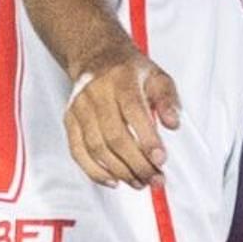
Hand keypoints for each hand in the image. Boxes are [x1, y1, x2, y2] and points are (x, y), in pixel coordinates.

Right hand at [64, 48, 183, 187]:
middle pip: (115, 136)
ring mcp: (79, 107)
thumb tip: (173, 124)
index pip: (133, 111)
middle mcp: (96, 92)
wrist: (97, 58)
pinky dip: (95, 171)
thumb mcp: (157, 77)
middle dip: (137, 163)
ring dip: (120, 171)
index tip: (161, 159)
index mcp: (121, 79)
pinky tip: (113, 181)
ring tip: (140, 182)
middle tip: (155, 178)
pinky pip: (78, 152)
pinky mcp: (69, 120)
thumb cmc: (130, 71)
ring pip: (97, 148)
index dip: (147, 139)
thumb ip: (168, 100)